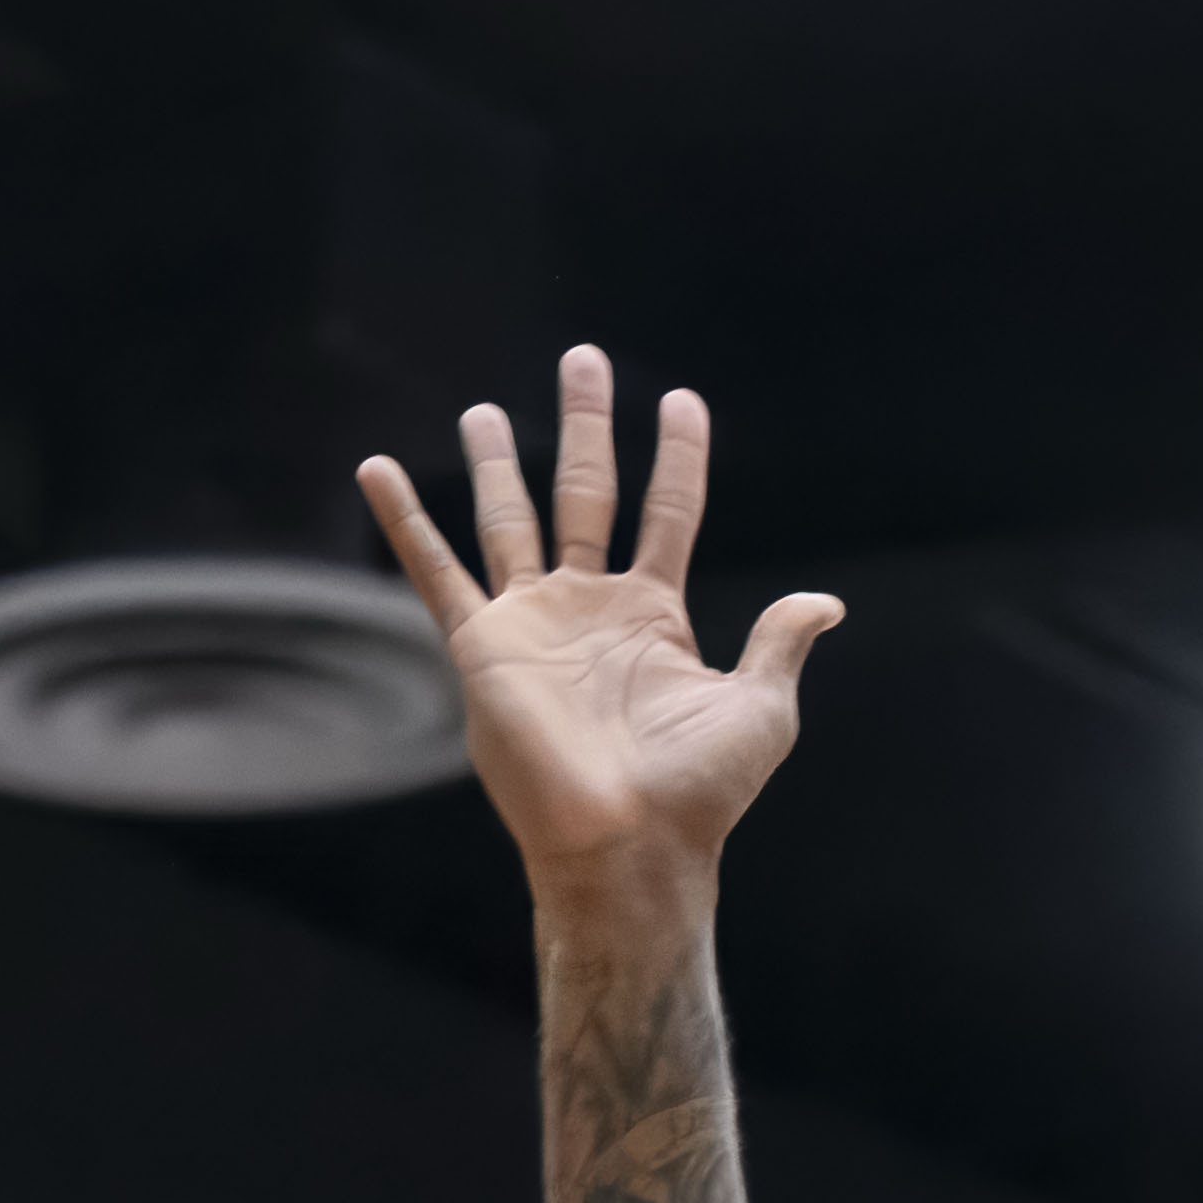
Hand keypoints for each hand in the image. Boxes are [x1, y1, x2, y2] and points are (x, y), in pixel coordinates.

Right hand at [357, 347, 842, 886]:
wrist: (629, 844)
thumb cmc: (698, 791)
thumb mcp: (761, 708)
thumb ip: (779, 644)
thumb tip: (826, 602)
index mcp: (654, 616)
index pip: (668, 512)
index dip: (677, 457)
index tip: (680, 402)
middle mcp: (589, 608)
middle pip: (586, 492)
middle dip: (586, 426)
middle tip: (584, 359)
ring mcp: (532, 623)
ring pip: (510, 519)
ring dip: (495, 463)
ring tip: (482, 409)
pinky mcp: (482, 647)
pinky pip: (435, 573)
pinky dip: (404, 522)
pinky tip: (377, 471)